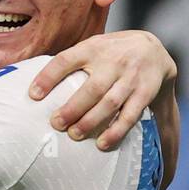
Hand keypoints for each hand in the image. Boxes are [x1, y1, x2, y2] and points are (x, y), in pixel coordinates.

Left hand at [29, 30, 177, 151]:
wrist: (155, 50)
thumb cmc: (113, 52)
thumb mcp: (93, 46)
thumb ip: (71, 61)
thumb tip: (37, 86)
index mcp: (93, 48)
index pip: (66, 60)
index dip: (48, 77)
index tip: (33, 96)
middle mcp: (113, 61)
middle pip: (91, 88)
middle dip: (72, 109)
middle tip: (56, 124)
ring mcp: (130, 77)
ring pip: (109, 103)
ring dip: (91, 122)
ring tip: (74, 135)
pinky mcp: (145, 92)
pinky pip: (130, 115)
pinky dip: (116, 131)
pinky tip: (103, 143)